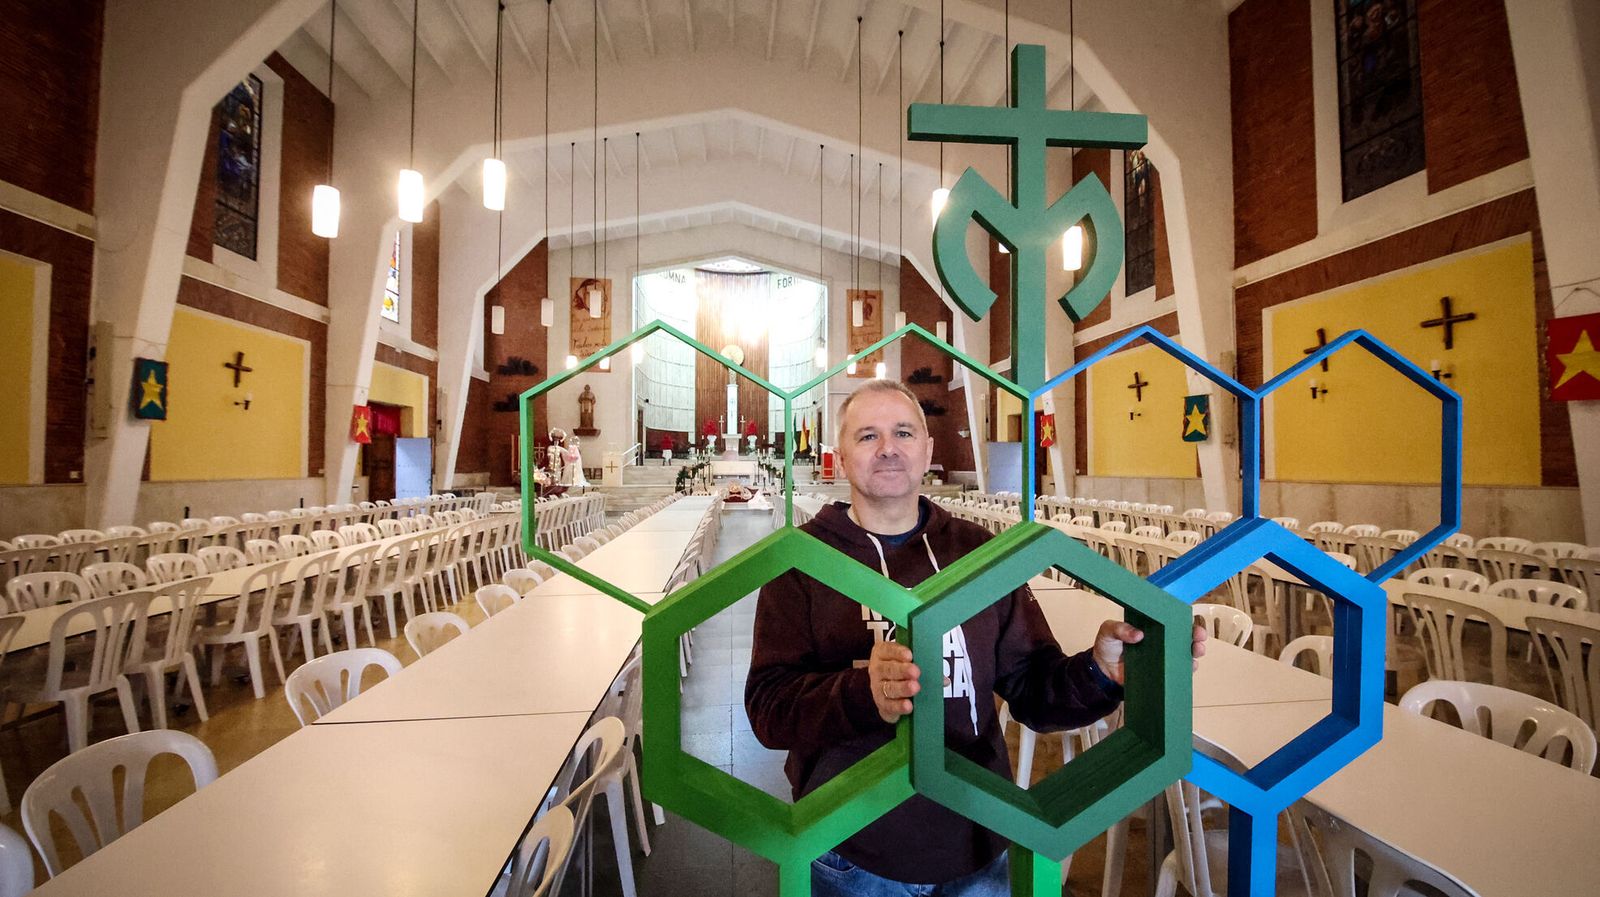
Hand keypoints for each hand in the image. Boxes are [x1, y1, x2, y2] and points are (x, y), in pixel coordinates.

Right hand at [867, 640, 919, 723]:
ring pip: (888, 688)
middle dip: (902, 670)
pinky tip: (908, 706)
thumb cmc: (900, 671)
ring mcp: (877, 687)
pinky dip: (899, 706)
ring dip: (902, 688)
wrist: (885, 690)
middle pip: (888, 669)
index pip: (888, 650)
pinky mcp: (881, 703)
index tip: (910, 655)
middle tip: (916, 672)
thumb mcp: (909, 663)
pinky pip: (889, 705)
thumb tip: (944, 680)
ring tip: (915, 688)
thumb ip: (925, 667)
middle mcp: (877, 669)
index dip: (898, 652)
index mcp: (883, 653)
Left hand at [1091, 620, 1207, 684]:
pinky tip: (1190, 667)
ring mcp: (1164, 658)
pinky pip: (1179, 672)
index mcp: (1151, 626)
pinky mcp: (1162, 673)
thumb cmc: (1108, 646)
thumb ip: (1120, 629)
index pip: (1171, 620)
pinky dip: (1187, 670)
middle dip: (1196, 635)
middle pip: (1185, 636)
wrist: (1102, 672)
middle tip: (1198, 637)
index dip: (1184, 619)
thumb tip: (1139, 634)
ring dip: (1196, 652)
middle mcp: (1162, 641)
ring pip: (1187, 654)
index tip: (1190, 620)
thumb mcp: (1108, 631)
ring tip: (1196, 651)